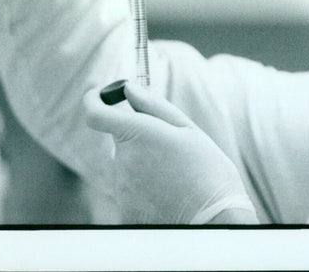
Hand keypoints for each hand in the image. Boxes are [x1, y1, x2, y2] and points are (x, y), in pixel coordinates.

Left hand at [83, 82, 257, 223]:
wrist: (215, 220)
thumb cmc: (208, 170)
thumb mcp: (188, 130)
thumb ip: (153, 106)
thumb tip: (129, 89)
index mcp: (137, 134)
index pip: (95, 113)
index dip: (93, 99)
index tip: (99, 94)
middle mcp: (122, 160)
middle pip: (121, 139)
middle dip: (140, 138)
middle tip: (173, 149)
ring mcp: (121, 188)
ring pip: (128, 165)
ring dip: (146, 164)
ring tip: (177, 176)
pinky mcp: (125, 210)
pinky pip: (132, 189)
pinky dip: (147, 188)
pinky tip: (171, 194)